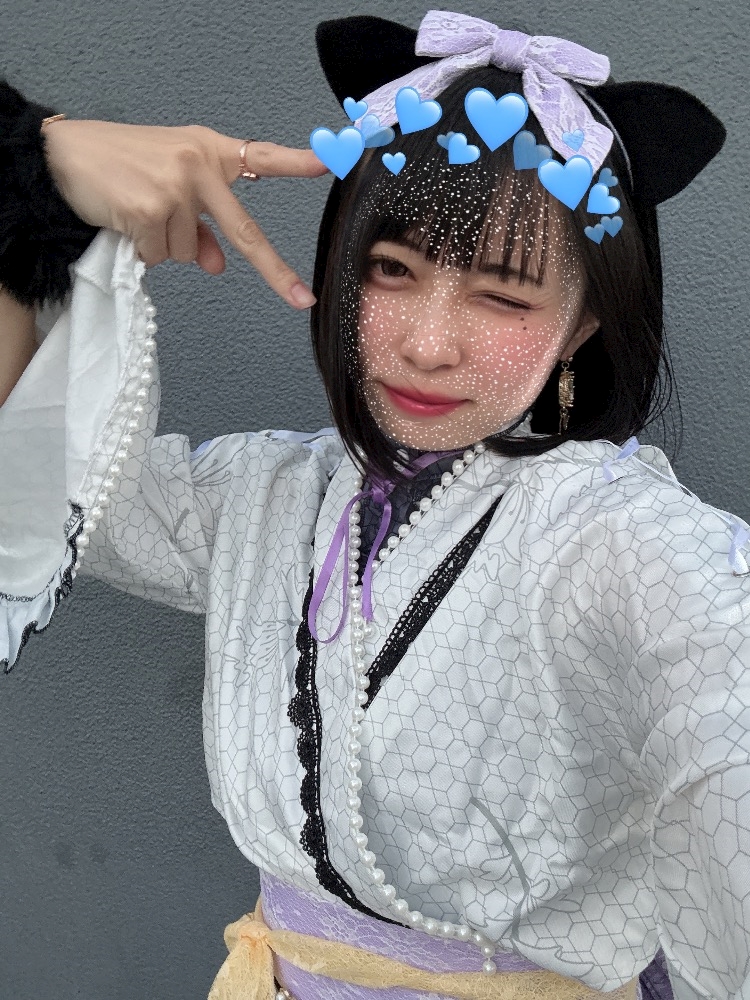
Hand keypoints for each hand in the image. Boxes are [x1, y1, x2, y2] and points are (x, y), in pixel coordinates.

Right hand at [41, 119, 329, 308]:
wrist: (64, 154)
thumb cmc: (121, 165)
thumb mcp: (169, 188)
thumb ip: (200, 227)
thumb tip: (217, 265)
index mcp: (210, 152)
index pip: (261, 157)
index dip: (297, 162)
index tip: (332, 162)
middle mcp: (199, 165)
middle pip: (244, 232)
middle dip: (275, 272)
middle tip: (301, 300)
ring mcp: (177, 187)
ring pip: (189, 253)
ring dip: (163, 245)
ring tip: (137, 212)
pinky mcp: (152, 208)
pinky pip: (160, 255)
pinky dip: (141, 248)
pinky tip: (125, 220)